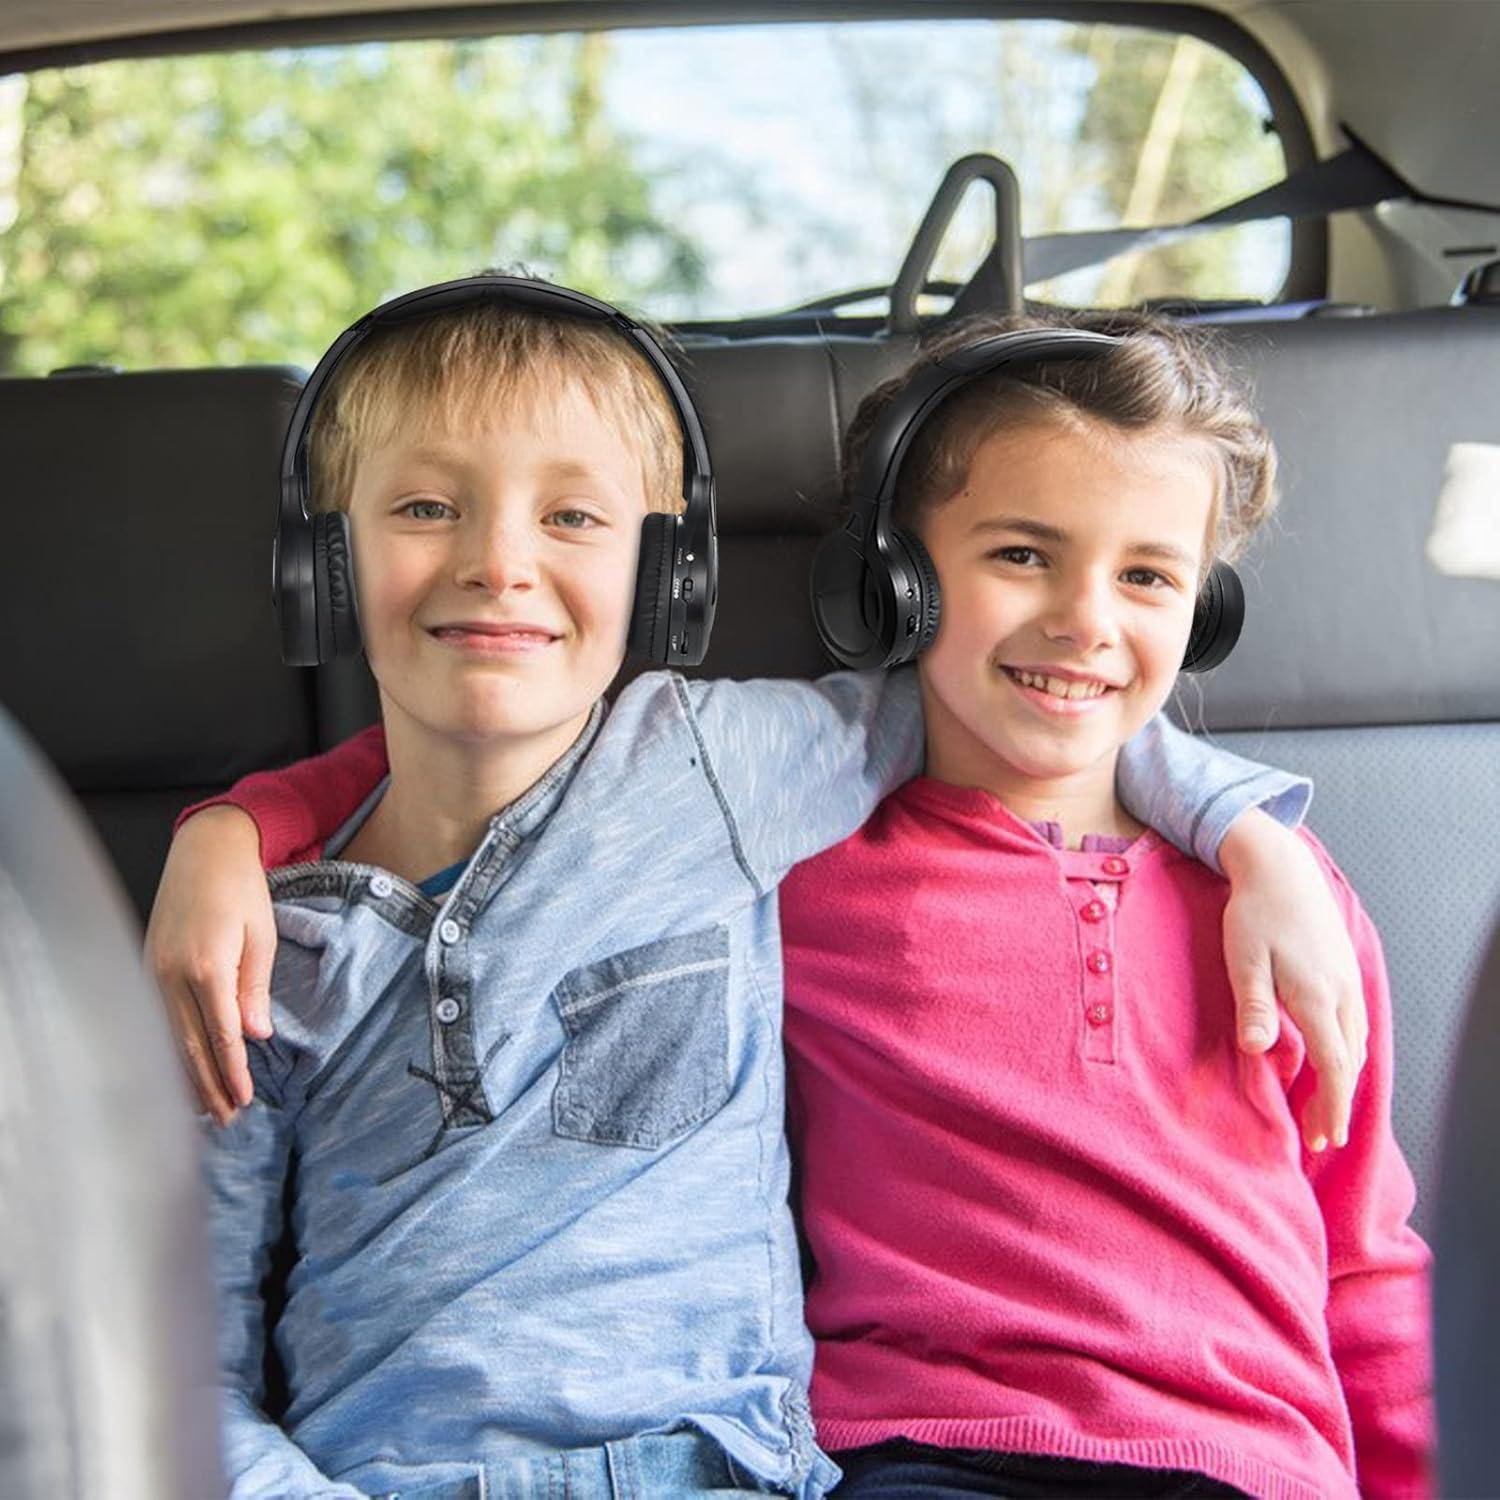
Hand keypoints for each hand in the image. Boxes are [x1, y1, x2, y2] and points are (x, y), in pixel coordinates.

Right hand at [144, 805, 274, 1124]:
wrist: (205, 850)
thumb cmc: (241, 890)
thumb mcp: (262, 937)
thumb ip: (255, 989)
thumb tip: (256, 1036)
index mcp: (207, 967)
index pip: (220, 1035)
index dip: (232, 1072)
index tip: (243, 1100)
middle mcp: (172, 973)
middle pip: (190, 1045)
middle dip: (207, 1086)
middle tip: (225, 1119)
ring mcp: (154, 970)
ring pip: (169, 1037)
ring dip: (186, 1075)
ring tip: (203, 1107)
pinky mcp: (147, 965)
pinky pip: (158, 1018)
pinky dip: (170, 1048)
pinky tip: (181, 1068)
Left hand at [1219, 809, 1368, 1151]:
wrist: (1281, 869)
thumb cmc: (1255, 913)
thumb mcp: (1244, 958)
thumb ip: (1254, 1005)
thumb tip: (1257, 1050)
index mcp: (1316, 996)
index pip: (1334, 1065)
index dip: (1332, 1105)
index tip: (1324, 1136)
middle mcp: (1341, 993)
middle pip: (1349, 1062)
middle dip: (1336, 1102)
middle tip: (1319, 1136)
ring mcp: (1348, 981)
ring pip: (1354, 1043)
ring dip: (1342, 1079)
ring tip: (1323, 1107)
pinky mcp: (1344, 971)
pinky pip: (1352, 1023)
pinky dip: (1345, 1052)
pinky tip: (1329, 1061)